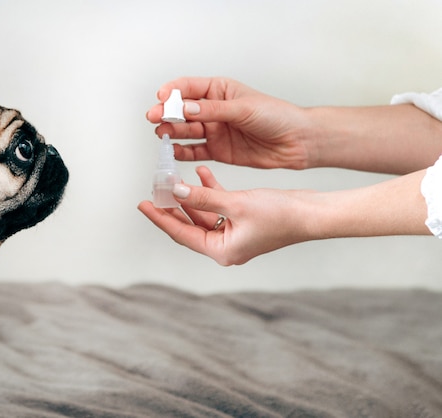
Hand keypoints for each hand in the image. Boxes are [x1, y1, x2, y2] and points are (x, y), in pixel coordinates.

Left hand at [138, 166, 310, 264]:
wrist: (313, 213)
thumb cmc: (281, 215)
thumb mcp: (235, 203)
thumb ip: (202, 197)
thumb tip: (175, 190)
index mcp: (221, 251)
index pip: (181, 234)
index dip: (160, 217)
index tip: (143, 204)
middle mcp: (226, 247)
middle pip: (189, 225)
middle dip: (173, 205)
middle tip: (155, 189)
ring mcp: (235, 235)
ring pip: (203, 213)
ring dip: (191, 195)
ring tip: (175, 176)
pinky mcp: (243, 222)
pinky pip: (219, 206)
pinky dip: (210, 191)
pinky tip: (202, 172)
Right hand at [146, 77, 312, 169]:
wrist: (296, 141)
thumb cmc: (277, 116)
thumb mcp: (244, 109)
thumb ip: (214, 110)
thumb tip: (187, 109)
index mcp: (219, 91)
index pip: (188, 88)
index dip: (172, 92)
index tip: (161, 97)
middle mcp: (213, 110)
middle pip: (182, 111)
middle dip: (166, 113)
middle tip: (154, 117)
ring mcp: (214, 131)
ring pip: (185, 131)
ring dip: (171, 131)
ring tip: (161, 134)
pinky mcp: (217, 151)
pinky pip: (194, 151)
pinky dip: (182, 152)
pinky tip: (172, 152)